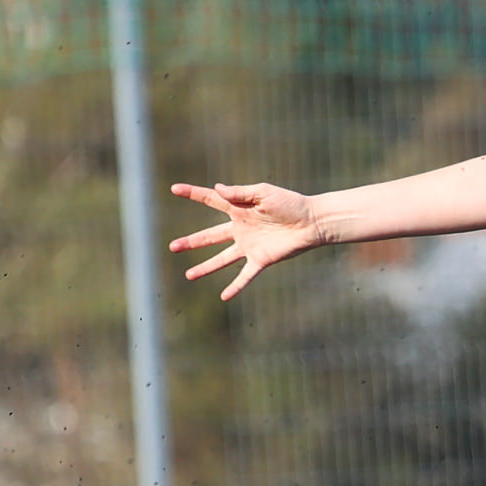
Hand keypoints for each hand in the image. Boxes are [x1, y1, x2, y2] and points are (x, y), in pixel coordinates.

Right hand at [167, 181, 321, 299]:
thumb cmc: (291, 203)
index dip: (193, 193)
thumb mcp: (263, 193)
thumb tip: (217, 188)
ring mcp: (250, 246)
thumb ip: (239, 192)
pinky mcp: (261, 259)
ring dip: (205, 267)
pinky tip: (224, 297)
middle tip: (172, 247)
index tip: (174, 189)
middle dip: (191, 241)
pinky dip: (235, 286)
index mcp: (239, 209)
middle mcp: (241, 229)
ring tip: (188, 275)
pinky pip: (245, 275)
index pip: (211, 200)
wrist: (313, 221)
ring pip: (222, 259)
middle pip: (210, 236)